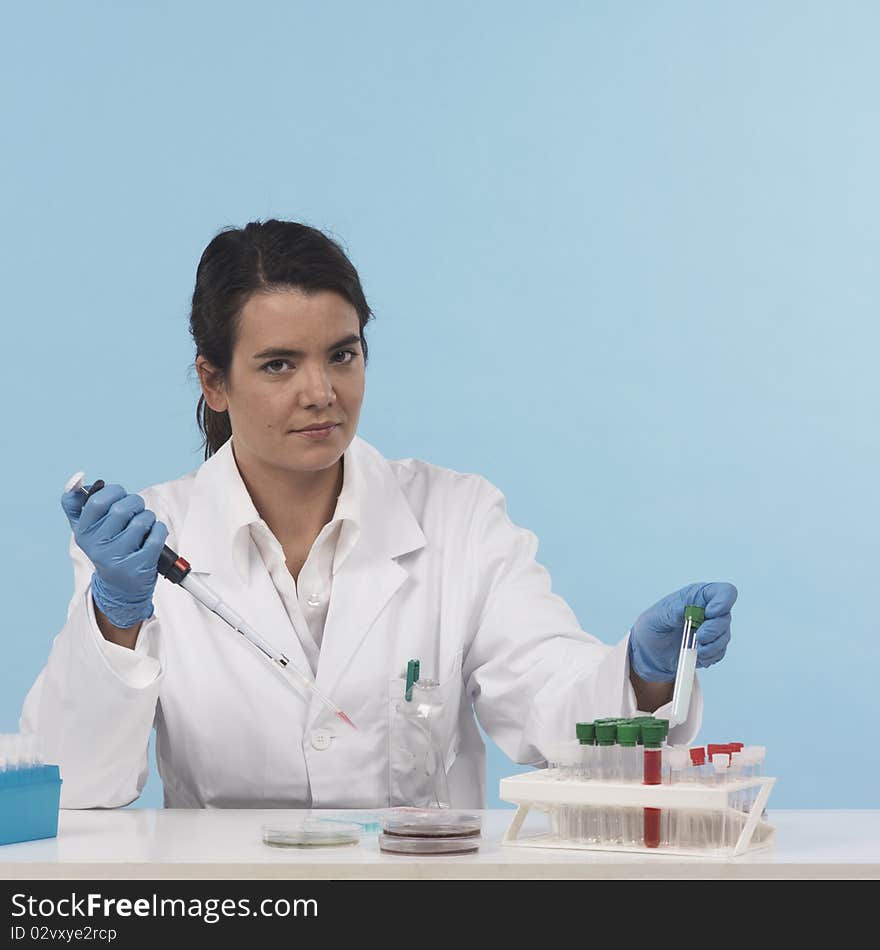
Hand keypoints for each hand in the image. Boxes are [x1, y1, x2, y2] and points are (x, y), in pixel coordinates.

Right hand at [61, 483, 168, 628]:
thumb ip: (77, 502)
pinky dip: (159, 529)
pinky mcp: (139, 565)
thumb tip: (76, 478)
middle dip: (135, 503)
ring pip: (142, 519)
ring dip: (148, 517)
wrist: (121, 586)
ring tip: (142, 526)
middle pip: (124, 508)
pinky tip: (152, 535)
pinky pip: (157, 534)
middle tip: (135, 510)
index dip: (114, 491)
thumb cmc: (106, 548)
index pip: (98, 500)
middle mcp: (97, 546)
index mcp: (83, 532)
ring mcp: (118, 558)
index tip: (119, 495)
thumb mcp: (86, 528)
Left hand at [628, 582, 736, 682]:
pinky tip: (695, 655)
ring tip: (694, 649)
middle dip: (713, 630)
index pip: (724, 592)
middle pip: (725, 617)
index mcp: (696, 596)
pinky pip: (719, 653)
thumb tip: (689, 609)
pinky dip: (709, 656)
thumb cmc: (652, 626)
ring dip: (711, 646)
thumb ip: (675, 610)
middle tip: (699, 637)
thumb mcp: (657, 615)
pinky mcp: (711, 646)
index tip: (709, 614)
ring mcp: (711, 629)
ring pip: (724, 637)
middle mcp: (708, 611)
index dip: (723, 601)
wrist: (649, 651)